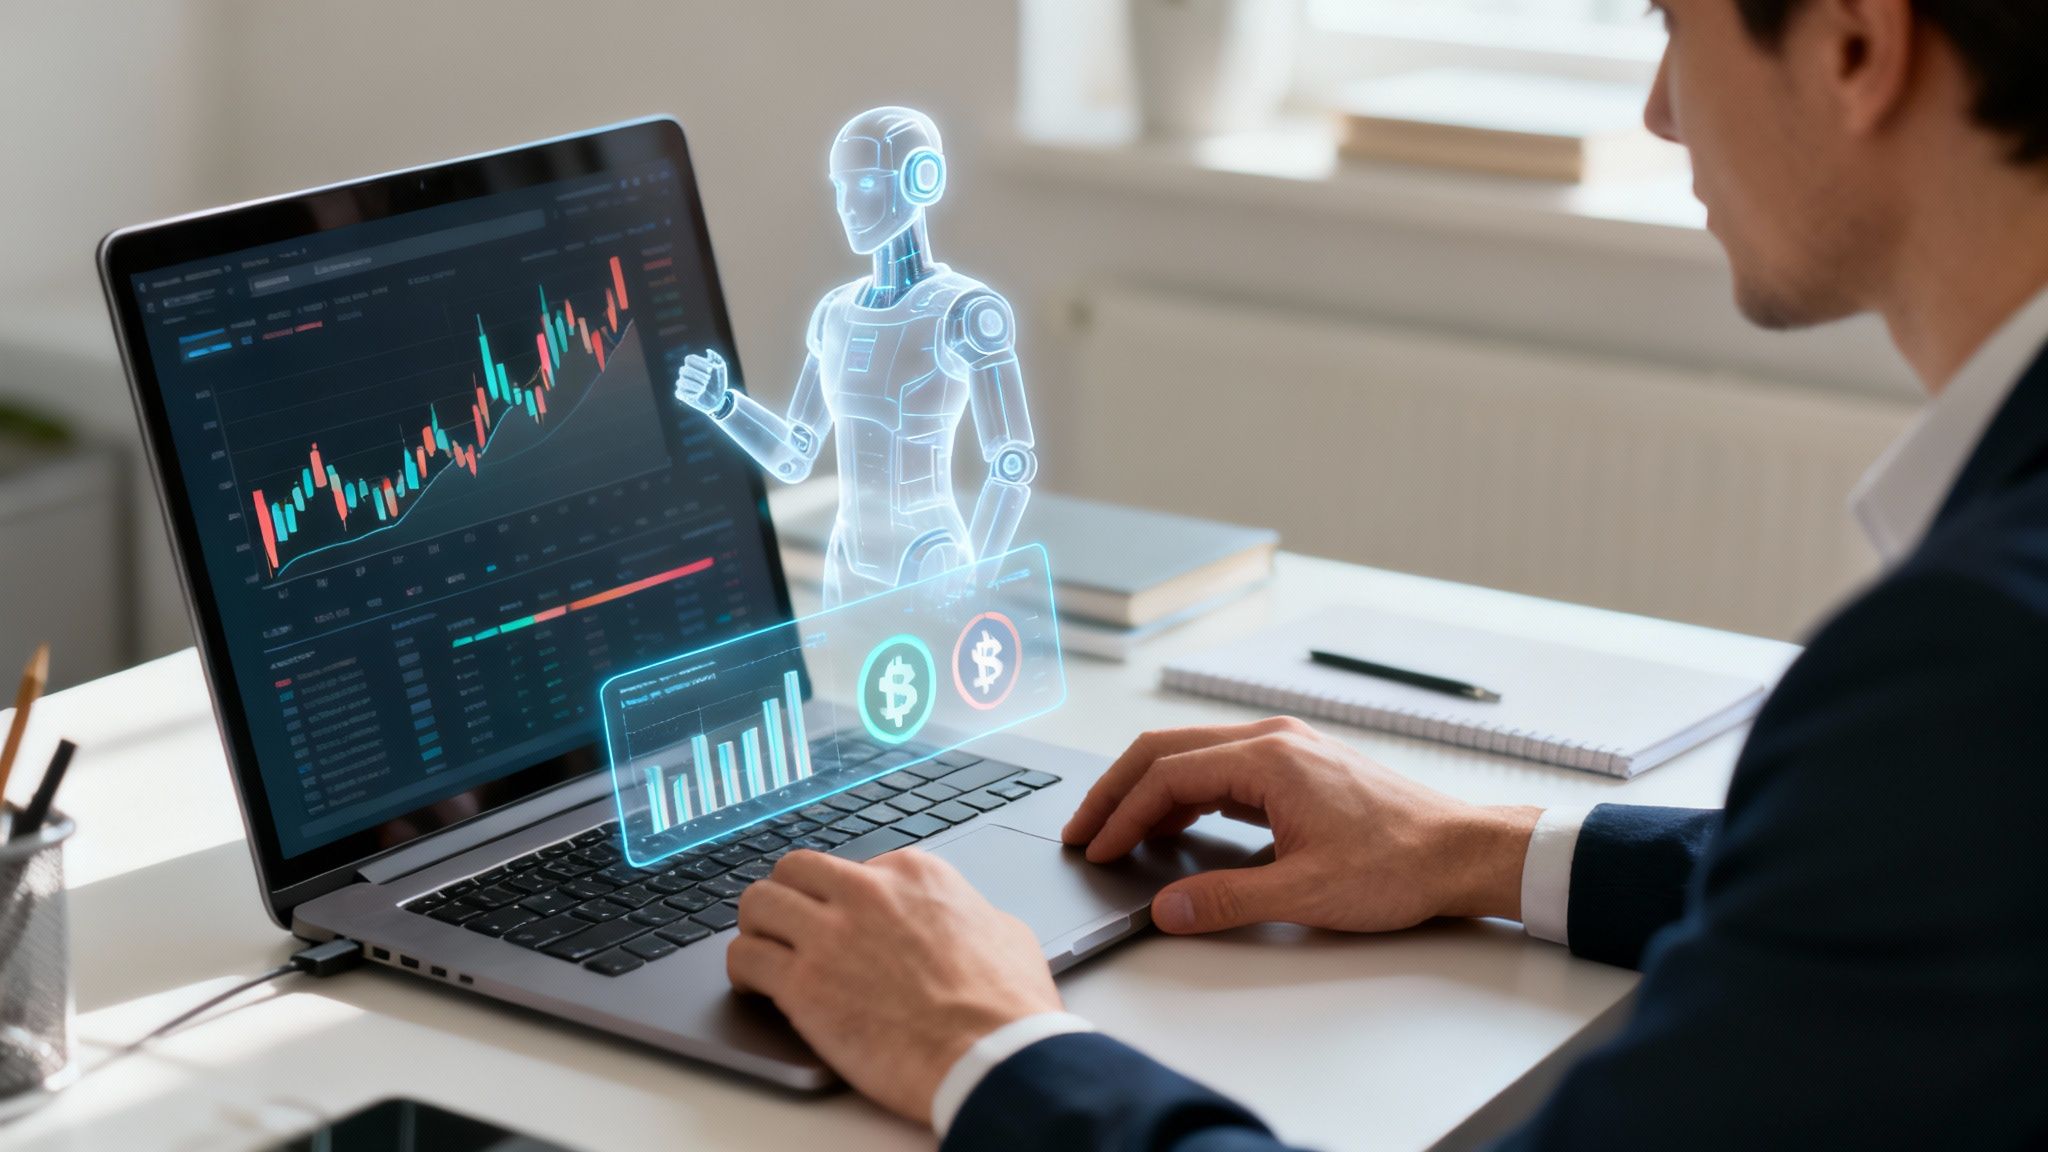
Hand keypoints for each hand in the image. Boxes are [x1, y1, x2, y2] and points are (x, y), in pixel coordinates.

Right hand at [674, 350, 728, 412]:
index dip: (699, 363)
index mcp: (693, 364)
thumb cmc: (718, 382)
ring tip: (704, 388)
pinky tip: (698, 395)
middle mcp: (685, 372)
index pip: (689, 359)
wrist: (718, 399)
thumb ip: (716, 358)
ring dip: (694, 385)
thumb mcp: (721, 369)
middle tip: (708, 380)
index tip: (711, 370)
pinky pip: (679, 393)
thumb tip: (708, 351)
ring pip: (681, 382)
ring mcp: (682, 383)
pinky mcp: (681, 394)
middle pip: (684, 370)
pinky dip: (689, 394)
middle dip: (698, 375)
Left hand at [728, 848, 1061, 1124]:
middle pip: (795, 870)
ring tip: (764, 949)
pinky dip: (744, 971)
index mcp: (913, 874)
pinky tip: (755, 986)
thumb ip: (967, 914)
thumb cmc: (1007, 1004)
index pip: (853, 869)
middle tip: (790, 924)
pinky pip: (745, 958)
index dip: (845, 900)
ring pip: (758, 903)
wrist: (992, 1055)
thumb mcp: (1002, 931)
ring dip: (757, 926)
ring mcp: (829, 935)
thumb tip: (964, 923)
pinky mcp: (802, 985)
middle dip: (789, 895)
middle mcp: (866, 893)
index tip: (844, 922)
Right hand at [1064, 716, 1540, 934]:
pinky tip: (1172, 825)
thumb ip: (1226, 901)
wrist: (1463, 852)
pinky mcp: (1298, 767)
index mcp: (1269, 759)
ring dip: (1149, 790)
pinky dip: (1184, 792)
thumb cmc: (1400, 864)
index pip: (1167, 774)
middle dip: (1117, 790)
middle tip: (1083, 830)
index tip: (1096, 849)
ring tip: (1117, 832)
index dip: (1121, 814)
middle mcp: (1273, 740)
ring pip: (1192, 754)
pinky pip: (1221, 767)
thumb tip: (1166, 909)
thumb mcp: (1306, 893)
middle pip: (1167, 749)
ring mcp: (1287, 749)